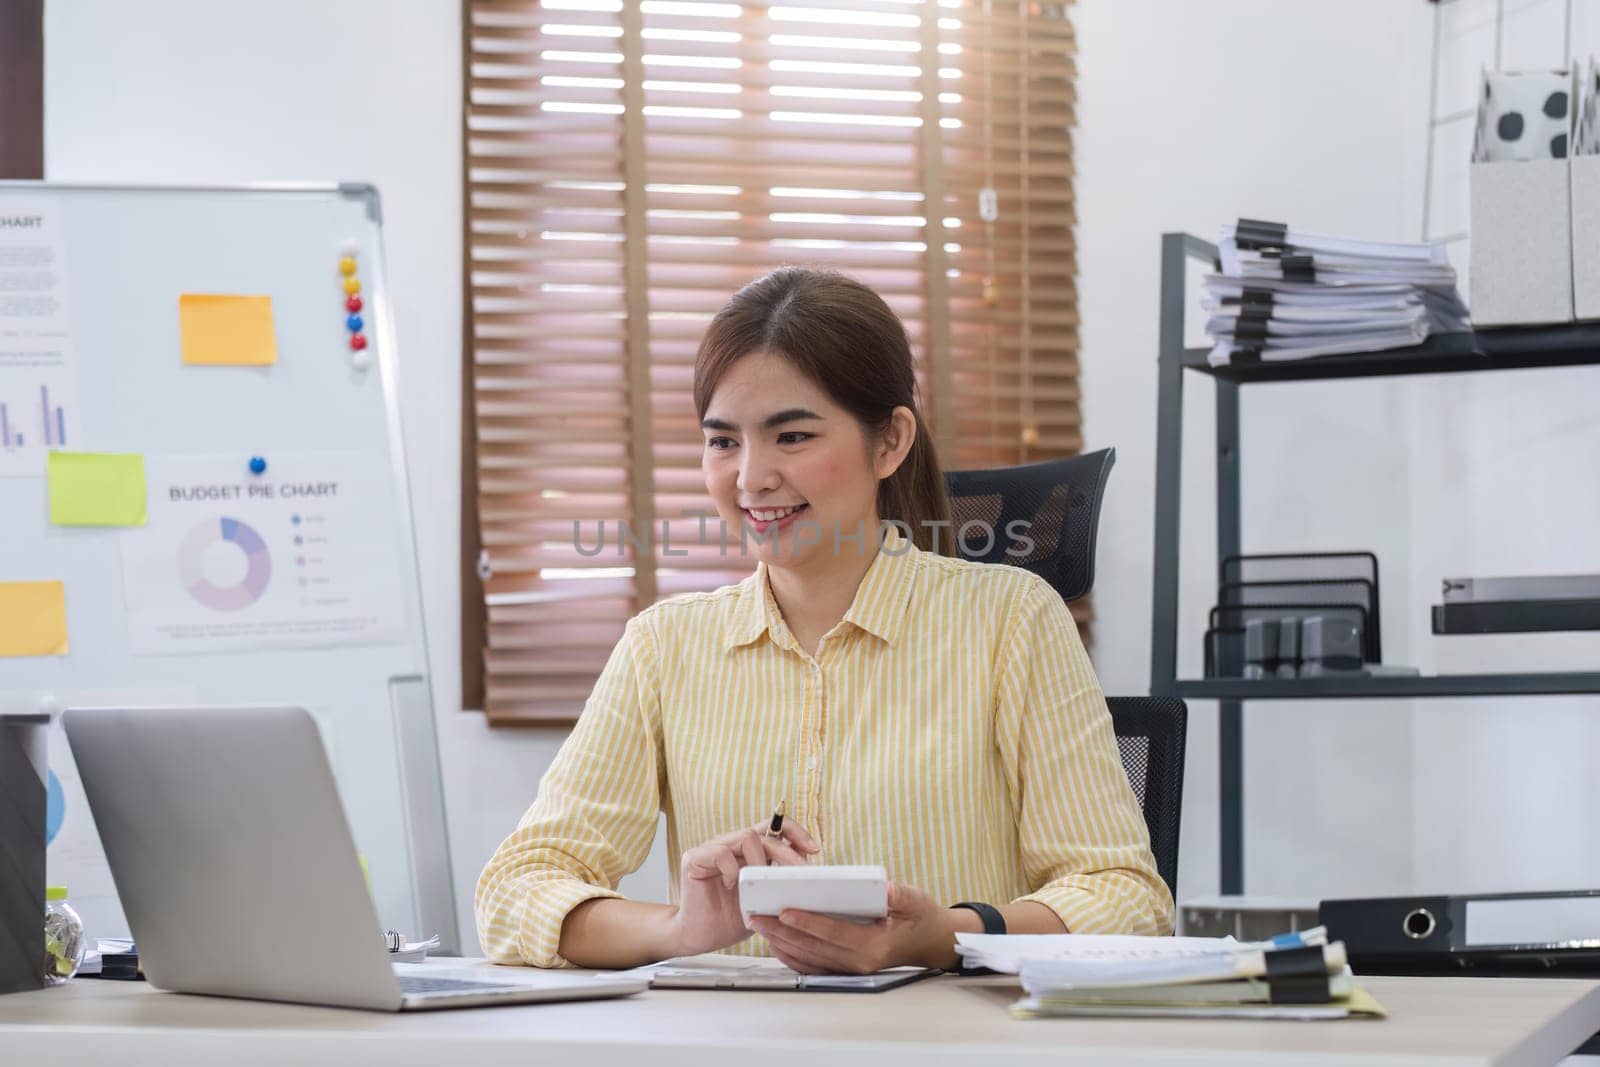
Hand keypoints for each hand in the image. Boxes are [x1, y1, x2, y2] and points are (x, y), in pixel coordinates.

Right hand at [668, 820, 818, 956]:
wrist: (702, 937)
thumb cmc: (732, 918)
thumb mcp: (765, 898)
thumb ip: (779, 880)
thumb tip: (806, 865)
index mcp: (749, 850)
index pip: (775, 827)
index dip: (796, 832)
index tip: (814, 850)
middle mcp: (731, 844)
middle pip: (766, 832)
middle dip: (788, 852)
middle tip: (799, 872)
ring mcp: (712, 848)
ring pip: (746, 837)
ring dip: (761, 861)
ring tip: (762, 884)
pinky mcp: (695, 858)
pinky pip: (721, 853)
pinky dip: (732, 870)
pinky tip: (732, 888)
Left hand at [748, 881, 956, 973]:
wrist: (929, 942)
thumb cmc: (920, 918)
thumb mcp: (916, 901)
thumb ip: (901, 896)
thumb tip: (889, 889)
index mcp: (874, 945)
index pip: (833, 932)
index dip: (808, 922)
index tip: (784, 911)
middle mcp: (859, 962)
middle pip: (813, 947)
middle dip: (782, 931)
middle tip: (757, 917)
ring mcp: (850, 968)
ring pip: (808, 958)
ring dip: (782, 942)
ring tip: (760, 926)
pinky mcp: (845, 968)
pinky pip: (812, 965)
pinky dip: (791, 955)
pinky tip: (776, 941)